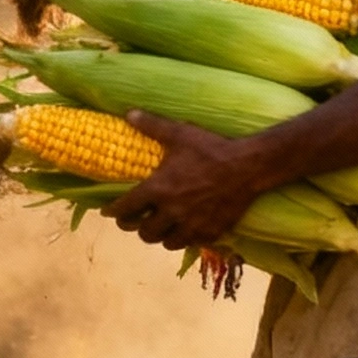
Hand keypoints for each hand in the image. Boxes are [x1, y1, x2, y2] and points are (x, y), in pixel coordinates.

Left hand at [101, 113, 273, 251]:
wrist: (247, 167)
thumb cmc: (211, 149)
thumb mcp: (180, 134)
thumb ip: (151, 125)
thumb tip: (128, 113)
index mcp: (158, 189)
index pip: (125, 209)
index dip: (113, 212)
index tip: (109, 212)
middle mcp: (170, 212)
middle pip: (143, 232)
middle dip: (137, 226)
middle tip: (137, 220)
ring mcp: (191, 226)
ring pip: (165, 242)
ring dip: (160, 235)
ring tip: (161, 226)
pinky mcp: (209, 233)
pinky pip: (189, 244)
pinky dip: (183, 238)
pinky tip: (185, 229)